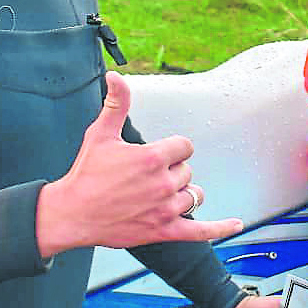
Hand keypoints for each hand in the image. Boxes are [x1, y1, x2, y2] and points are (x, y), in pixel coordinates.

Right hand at [36, 72, 244, 257]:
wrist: (71, 214)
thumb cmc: (85, 175)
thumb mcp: (100, 134)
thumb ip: (117, 104)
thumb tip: (116, 77)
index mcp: (153, 158)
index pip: (185, 146)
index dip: (172, 149)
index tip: (156, 155)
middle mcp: (163, 183)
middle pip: (187, 170)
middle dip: (171, 171)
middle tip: (144, 177)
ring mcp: (165, 209)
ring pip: (193, 195)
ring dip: (181, 194)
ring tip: (157, 194)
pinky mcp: (164, 231)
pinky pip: (199, 231)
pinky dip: (219, 228)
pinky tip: (235, 224)